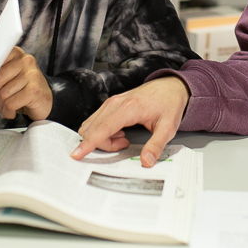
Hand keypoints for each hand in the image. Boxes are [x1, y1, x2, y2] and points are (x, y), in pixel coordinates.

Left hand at [0, 46, 51, 120]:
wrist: (45, 101)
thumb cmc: (24, 89)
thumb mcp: (6, 80)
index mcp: (16, 54)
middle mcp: (26, 61)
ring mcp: (32, 75)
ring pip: (3, 94)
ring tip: (4, 108)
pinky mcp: (34, 91)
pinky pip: (10, 104)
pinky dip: (7, 112)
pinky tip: (11, 112)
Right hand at [70, 76, 189, 166]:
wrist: (171, 86)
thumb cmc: (169, 104)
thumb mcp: (168, 127)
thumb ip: (156, 145)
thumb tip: (147, 161)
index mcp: (129, 108)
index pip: (102, 128)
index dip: (88, 143)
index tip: (77, 154)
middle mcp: (116, 102)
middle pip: (93, 129)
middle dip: (101, 144)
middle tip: (124, 145)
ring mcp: (111, 102)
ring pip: (92, 125)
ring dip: (102, 139)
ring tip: (124, 139)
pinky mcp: (110, 104)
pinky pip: (96, 122)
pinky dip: (102, 132)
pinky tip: (120, 133)